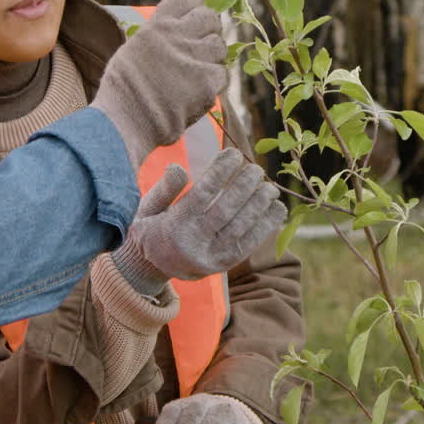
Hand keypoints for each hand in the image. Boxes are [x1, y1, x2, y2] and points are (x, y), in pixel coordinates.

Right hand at [90, 0, 226, 165]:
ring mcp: (194, 59)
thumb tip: (171, 31)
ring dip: (211, 57)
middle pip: (210, 17)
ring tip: (195, 72)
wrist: (125, 121)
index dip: (192, 8)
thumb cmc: (122, 90)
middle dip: (207, 30)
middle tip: (198, 46)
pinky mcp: (207, 82)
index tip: (191, 19)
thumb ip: (155, 37)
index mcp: (157, 26)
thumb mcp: (132, 50)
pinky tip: (196, 91)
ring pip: (219, 46)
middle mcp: (177, 36)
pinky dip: (212, 83)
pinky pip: (221, 74)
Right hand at [112, 148, 285, 293]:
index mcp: (173, 226)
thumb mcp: (147, 209)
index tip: (233, 154)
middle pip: (225, 209)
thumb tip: (178, 167)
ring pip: (241, 226)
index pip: (201, 194)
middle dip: (244, 186)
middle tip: (256, 168)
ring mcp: (211, 256)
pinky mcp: (224, 264)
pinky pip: (250, 244)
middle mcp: (193, 243)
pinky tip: (276, 208)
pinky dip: (266, 225)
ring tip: (269, 187)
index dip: (220, 172)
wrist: (152, 269)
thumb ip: (164, 189)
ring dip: (259, 204)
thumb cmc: (151, 230)